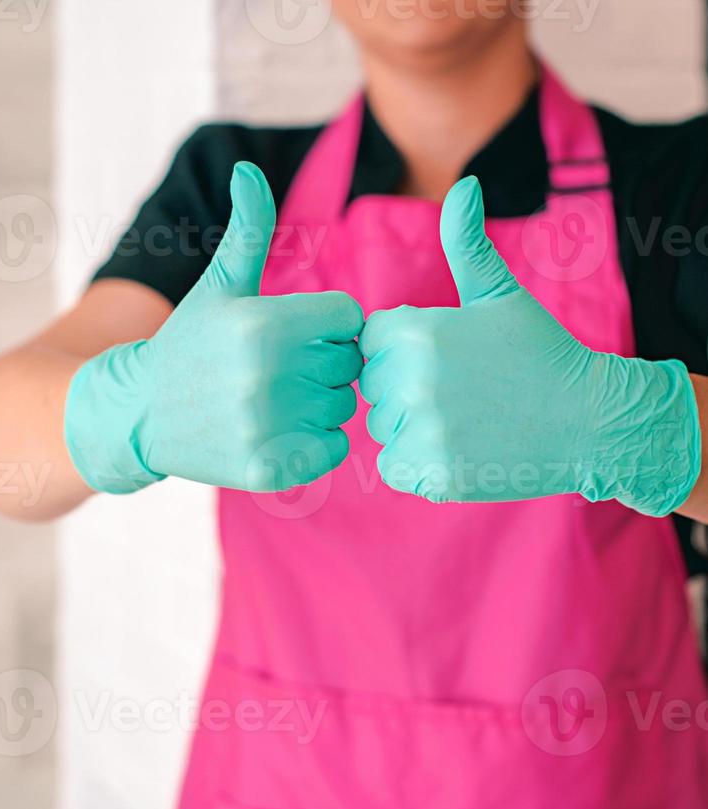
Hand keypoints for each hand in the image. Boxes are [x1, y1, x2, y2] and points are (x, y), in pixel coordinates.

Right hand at [64, 163, 362, 493]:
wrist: (139, 412)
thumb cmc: (189, 342)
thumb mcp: (218, 285)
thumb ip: (248, 229)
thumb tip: (250, 168)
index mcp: (262, 324)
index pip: (348, 319)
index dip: (327, 324)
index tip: (295, 332)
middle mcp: (266, 376)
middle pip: (349, 364)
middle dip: (324, 362)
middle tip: (283, 369)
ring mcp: (266, 427)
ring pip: (343, 407)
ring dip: (322, 403)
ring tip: (278, 398)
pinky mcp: (267, 469)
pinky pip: (334, 450)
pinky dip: (319, 442)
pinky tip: (282, 429)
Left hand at [359, 176, 699, 515]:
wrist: (587, 421)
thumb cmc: (540, 353)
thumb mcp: (500, 294)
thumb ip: (466, 244)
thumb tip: (465, 184)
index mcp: (417, 332)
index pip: (372, 339)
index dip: (404, 346)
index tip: (446, 355)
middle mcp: (412, 382)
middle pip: (373, 384)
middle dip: (404, 386)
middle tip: (459, 389)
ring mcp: (422, 432)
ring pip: (383, 426)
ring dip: (411, 425)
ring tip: (462, 417)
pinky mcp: (432, 475)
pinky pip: (394, 466)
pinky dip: (416, 463)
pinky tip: (457, 447)